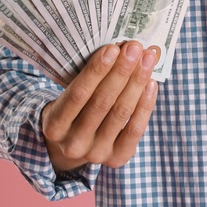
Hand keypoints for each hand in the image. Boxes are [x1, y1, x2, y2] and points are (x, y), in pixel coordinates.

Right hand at [41, 39, 160, 171]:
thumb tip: (119, 49)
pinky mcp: (117, 158)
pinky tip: (151, 83)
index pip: (78, 94)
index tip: (113, 48)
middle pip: (102, 102)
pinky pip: (135, 130)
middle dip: (122, 71)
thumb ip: (88, 78)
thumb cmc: (74, 110)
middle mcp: (73, 143)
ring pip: (121, 113)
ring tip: (148, 59)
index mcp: (54, 125)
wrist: (73, 146)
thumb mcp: (67, 96)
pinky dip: (145, 105)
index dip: (97, 71)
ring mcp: (95, 153)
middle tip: (136, 48)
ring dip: (137, 82)